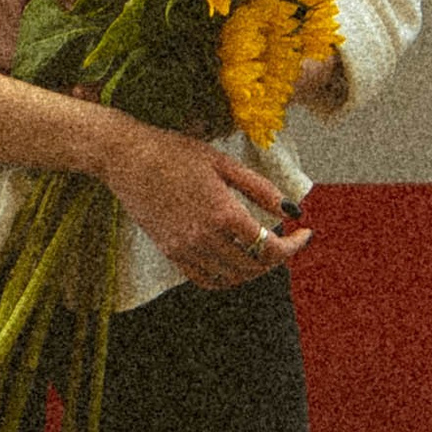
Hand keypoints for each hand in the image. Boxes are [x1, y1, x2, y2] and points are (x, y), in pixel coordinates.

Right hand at [94, 116, 309, 290]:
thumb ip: (260, 189)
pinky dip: (226, 277)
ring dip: (254, 269)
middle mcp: (205, 237)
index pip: (270, 248)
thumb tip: (292, 210)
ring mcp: (185, 249)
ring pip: (232, 278)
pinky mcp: (170, 253)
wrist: (127, 158)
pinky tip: (234, 260)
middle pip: (254, 266)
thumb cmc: (175, 152)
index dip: (294, 246)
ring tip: (262, 251)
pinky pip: (205, 280)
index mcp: (223, 213)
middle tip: (287, 242)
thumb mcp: (224, 162)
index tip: (305, 234)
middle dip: (278, 258)